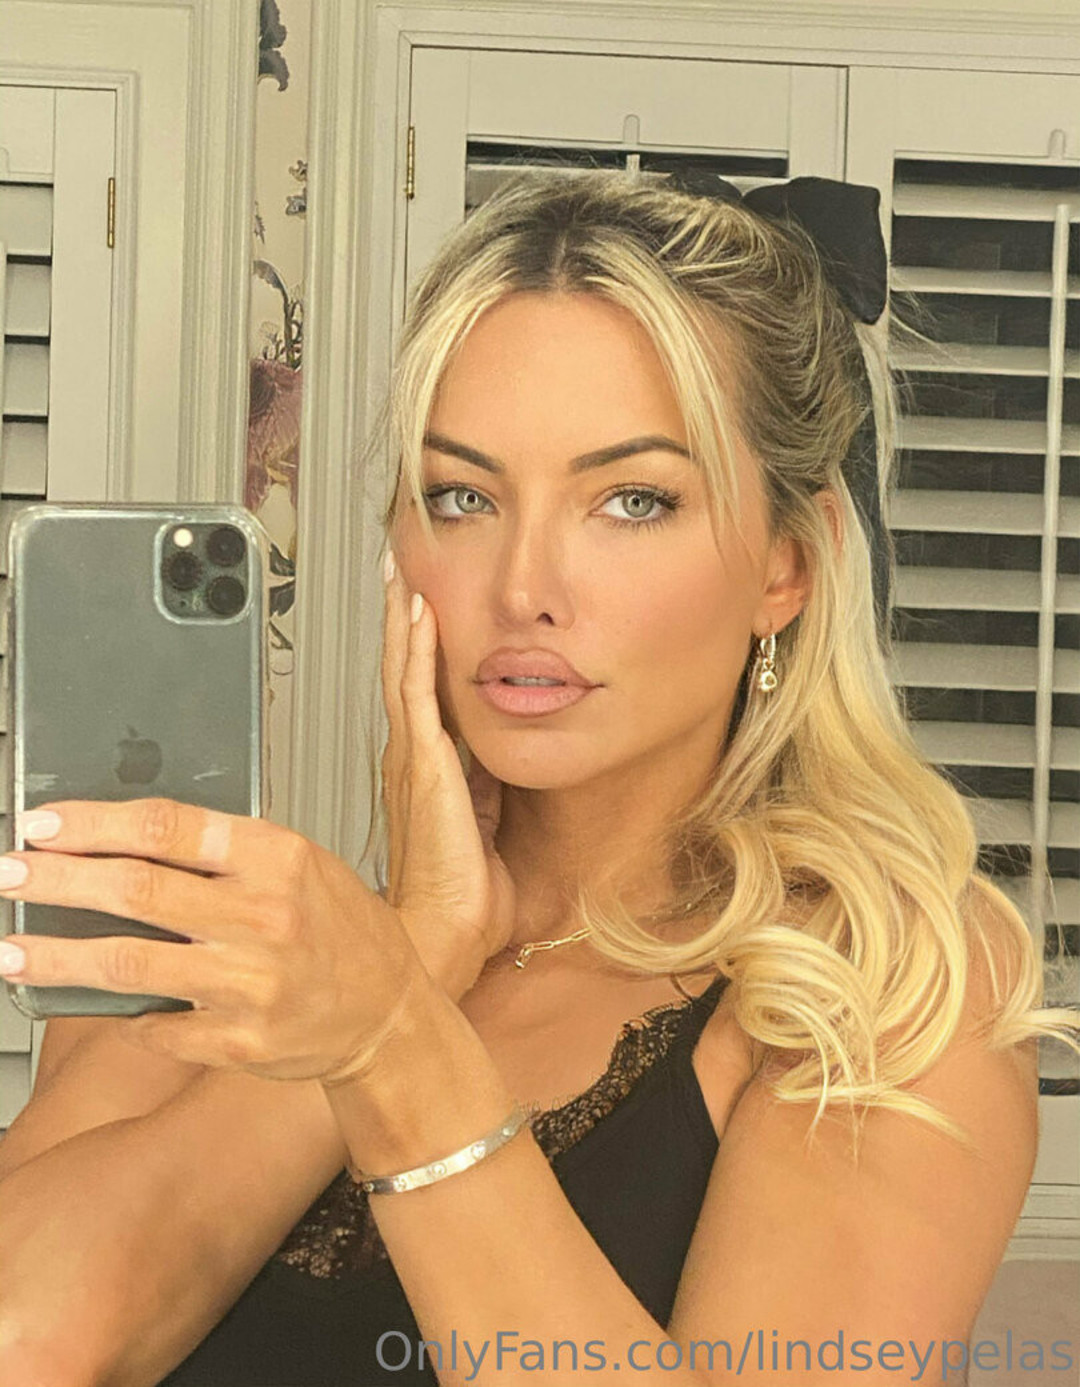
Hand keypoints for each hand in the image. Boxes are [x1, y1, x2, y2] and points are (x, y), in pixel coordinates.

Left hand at [0, 799, 423, 1084]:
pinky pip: (155, 1027)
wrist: (388, 1015)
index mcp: (278, 857)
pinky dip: (122, 1015)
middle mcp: (264, 917)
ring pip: (127, 963)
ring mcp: (251, 983)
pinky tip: (97, 1003)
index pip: (167, 826)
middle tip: (9, 874)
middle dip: (56, 880)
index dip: (93, 823)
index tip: (43, 824)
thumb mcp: (303, 864)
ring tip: (11, 949)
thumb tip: (127, 840)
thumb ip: (228, 853)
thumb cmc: (342, 932)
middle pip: (135, 889)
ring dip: (55, 955)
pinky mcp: (239, 1042)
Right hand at [381, 551, 515, 995]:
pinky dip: (413, 650)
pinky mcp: (422, 764)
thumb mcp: (488, 829)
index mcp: (425, 772)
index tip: (420, 609)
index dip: (418, 650)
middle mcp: (410, 758)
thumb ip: (490, 792)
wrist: (443, 935)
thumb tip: (503, 762)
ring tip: (402, 575)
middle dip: (402, 621)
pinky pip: (414, 691)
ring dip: (403, 621)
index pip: (419, 694)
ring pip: (402, 671)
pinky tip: (416, 615)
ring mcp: (410, 758)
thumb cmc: (463, 898)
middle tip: (400, 572)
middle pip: (401, 672)